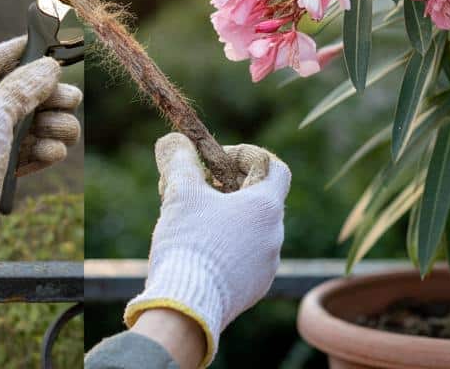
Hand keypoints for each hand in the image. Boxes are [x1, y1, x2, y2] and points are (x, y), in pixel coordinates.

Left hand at [0, 37, 81, 271]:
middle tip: (70, 97)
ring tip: (61, 130)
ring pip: (30, 123)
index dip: (17, 51)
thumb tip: (49, 67)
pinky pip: (29, 150)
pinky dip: (44, 149)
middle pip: (18, 93)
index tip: (44, 43)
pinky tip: (51, 151)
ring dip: (51, 124)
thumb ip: (23, 87)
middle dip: (47, 96)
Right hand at [124, 132, 289, 368]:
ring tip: (188, 222)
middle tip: (193, 189)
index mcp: (266, 208)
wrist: (187, 308)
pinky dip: (223, 246)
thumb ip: (179, 160)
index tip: (214, 160)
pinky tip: (193, 252)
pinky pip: (242, 258)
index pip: (275, 167)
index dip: (246, 155)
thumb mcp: (180, 192)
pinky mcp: (252, 290)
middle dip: (224, 188)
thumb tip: (174, 141)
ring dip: (223, 218)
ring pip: (248, 230)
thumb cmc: (189, 243)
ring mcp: (267, 268)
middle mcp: (275, 237)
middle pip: (257, 199)